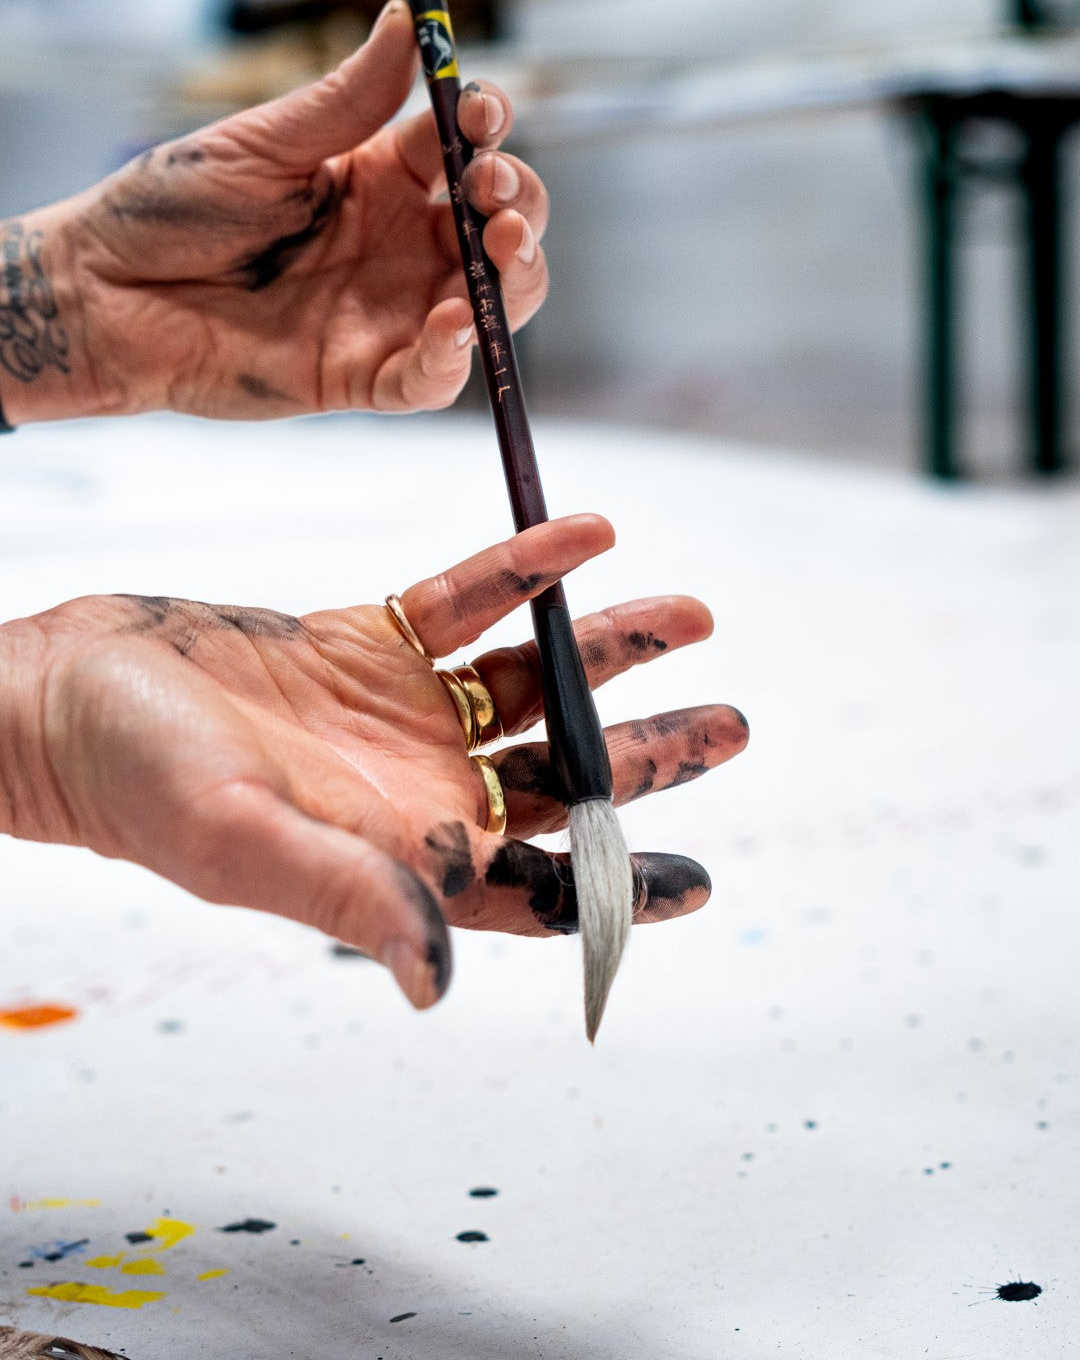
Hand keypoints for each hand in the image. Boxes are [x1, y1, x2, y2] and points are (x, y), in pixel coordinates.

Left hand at [0, 0, 547, 423]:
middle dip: (519, 204)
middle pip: (497, 229)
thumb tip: (404, 23)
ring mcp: (386, 313)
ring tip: (499, 248)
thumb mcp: (263, 143)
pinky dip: (456, 358)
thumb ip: (345, 100)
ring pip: (488, 305)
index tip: (480, 112)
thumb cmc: (170, 209)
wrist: (105, 293)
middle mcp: (397, 246)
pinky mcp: (361, 376)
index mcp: (377, 179)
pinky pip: (430, 378)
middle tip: (493, 189)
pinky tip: (454, 324)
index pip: (462, 151)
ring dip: (514, 278)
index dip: (487, 130)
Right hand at [0, 516, 747, 1008]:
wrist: (65, 693)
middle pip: (558, 776)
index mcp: (399, 853)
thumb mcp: (243, 842)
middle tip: (732, 723)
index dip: (617, 889)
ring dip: (607, 647)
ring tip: (691, 612)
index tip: (697, 883)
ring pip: (528, 679)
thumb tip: (436, 982)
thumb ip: (349, 897)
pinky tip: (582, 535)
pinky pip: (464, 599)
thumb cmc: (133, 782)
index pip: (533, 886)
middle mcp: (413, 788)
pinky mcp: (364, 640)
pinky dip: (524, 569)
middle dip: (647, 751)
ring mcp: (394, 712)